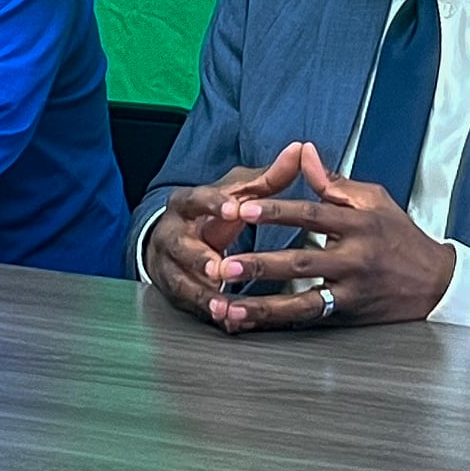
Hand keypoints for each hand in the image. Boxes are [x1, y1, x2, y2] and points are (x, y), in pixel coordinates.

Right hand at [144, 142, 307, 321]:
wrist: (175, 240)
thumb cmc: (214, 213)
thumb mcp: (238, 192)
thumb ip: (269, 177)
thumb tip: (300, 150)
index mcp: (187, 204)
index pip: (196, 199)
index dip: (214, 204)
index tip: (234, 209)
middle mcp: (172, 234)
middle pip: (180, 246)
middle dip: (198, 258)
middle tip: (219, 267)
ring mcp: (170, 265)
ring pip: (181, 280)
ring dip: (201, 293)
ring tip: (220, 302)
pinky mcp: (176, 291)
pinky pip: (191, 304)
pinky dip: (210, 313)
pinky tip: (228, 320)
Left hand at [200, 143, 457, 333]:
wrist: (437, 283)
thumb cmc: (401, 236)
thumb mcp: (374, 200)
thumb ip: (333, 182)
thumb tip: (303, 153)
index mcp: (358, 223)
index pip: (311, 213)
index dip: (276, 210)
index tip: (243, 208)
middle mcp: (354, 258)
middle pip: (302, 260)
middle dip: (261, 263)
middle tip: (225, 264)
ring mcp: (352, 291)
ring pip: (303, 300)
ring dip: (263, 305)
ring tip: (228, 306)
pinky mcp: (350, 315)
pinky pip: (310, 319)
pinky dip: (278, 321)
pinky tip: (250, 323)